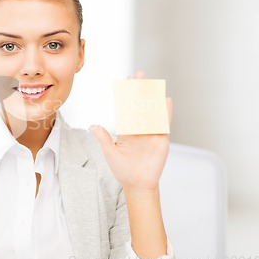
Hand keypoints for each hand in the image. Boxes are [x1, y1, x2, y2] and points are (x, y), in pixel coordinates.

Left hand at [89, 71, 172, 191]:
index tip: (126, 81)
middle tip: (140, 74)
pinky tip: (166, 100)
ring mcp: (151, 133)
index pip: (126, 108)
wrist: (137, 184)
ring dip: (152, 97)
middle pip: (140, 105)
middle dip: (140, 90)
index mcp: (127, 129)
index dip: (126, 95)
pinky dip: (166, 112)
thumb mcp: (110, 152)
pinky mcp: (161, 139)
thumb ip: (103, 138)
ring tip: (152, 82)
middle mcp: (139, 128)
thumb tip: (92, 125)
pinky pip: (164, 123)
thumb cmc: (122, 170)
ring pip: (152, 110)